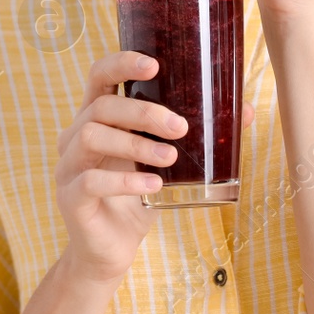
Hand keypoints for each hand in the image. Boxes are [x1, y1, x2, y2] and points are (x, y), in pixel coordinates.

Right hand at [54, 52, 185, 284]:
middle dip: (143, 112)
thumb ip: (197, 134)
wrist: (113, 249)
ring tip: (171, 158)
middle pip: (101, 106)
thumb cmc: (141, 195)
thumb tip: (245, 110)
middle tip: (180, 128)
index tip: (154, 66)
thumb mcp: (169, 161)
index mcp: (97, 117)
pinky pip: (91, 180)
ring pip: (92, 136)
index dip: (122, 63)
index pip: (99, 75)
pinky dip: (125, 181)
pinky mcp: (69, 197)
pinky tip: (154, 187)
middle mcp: (75, 135)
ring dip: (136, 144)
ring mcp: (68, 166)